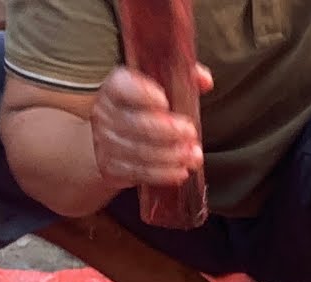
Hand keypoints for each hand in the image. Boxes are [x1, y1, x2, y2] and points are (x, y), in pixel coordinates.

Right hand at [89, 64, 213, 188]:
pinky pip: (139, 172)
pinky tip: (180, 170)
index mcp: (115, 88)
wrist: (110, 140)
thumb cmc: (140, 110)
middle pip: (135, 123)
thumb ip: (183, 79)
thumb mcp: (157, 87)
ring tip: (192, 154)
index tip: (165, 101)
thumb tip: (205, 81)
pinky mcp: (113, 167)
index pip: (121, 87)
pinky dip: (163, 173)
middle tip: (189, 132)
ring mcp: (107, 142)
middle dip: (166, 130)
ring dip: (170, 155)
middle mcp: (106, 114)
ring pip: (139, 150)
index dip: (143, 94)